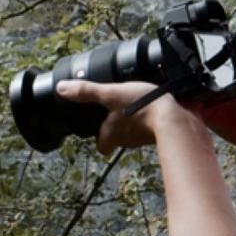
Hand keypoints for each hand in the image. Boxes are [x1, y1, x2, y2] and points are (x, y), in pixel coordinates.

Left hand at [55, 79, 199, 155]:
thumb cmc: (141, 107)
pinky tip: (149, 107)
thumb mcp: (110, 93)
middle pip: (116, 139)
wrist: (174, 117)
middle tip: (115, 111)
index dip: (99, 138)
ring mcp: (143, 138)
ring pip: (133, 133)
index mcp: (111, 135)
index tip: (99, 127)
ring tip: (133, 105)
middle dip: (116, 127)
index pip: (101, 146)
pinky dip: (147, 120)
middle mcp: (126, 141)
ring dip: (132, 122)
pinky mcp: (157, 133)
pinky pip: (148, 128)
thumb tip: (61, 88)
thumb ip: (86, 91)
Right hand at [194, 38, 235, 178]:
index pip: (219, 58)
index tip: (205, 42)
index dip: (212, 50)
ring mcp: (213, 101)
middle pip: (202, 70)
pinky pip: (191, 104)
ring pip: (193, 85)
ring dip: (190, 80)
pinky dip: (188, 98)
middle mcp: (222, 86)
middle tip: (193, 59)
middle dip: (196, 64)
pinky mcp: (207, 115)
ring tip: (191, 74)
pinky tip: (192, 91)